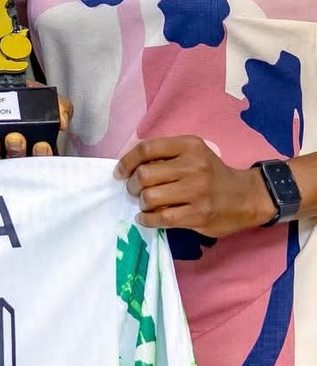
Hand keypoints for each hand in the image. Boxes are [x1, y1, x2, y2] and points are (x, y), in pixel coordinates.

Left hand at [0, 92, 71, 162]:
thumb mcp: (45, 98)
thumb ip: (59, 106)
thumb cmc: (21, 99)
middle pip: (16, 162)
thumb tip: (61, 121)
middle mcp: (14, 156)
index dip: (42, 155)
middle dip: (16, 150)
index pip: (41, 159)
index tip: (41, 144)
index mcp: (34, 145)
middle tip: (14, 138)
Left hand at [114, 135, 274, 236]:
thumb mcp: (192, 153)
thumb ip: (164, 154)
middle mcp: (193, 166)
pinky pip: (162, 218)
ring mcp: (197, 192)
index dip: (126, 161)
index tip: (120, 172)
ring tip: (144, 204)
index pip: (146, 149)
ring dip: (140, 202)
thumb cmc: (211, 173)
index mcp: (189, 146)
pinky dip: (146, 219)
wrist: (247, 196)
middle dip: (131, 185)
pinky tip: (145, 218)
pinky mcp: (199, 214)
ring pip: (150, 197)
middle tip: (134, 190)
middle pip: (144, 175)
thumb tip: (128, 165)